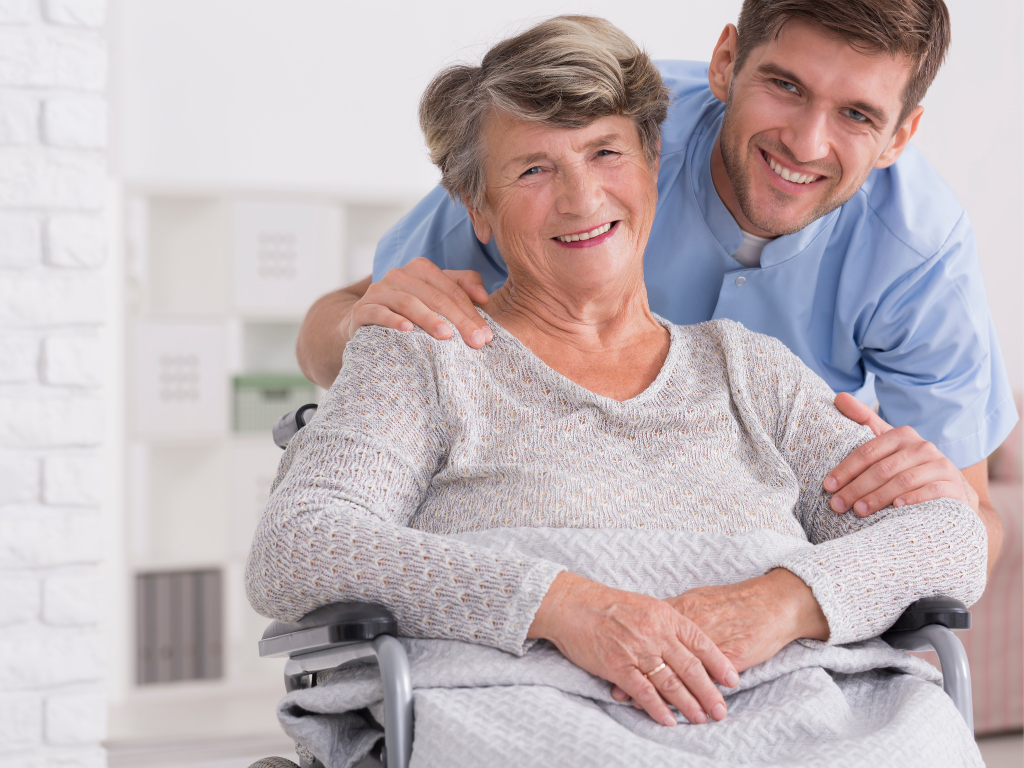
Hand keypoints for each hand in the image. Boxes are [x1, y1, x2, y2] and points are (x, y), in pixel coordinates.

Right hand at [349, 257, 492, 347]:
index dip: (472, 312)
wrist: (367, 323)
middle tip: (475, 341)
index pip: (452, 290)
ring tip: (447, 336)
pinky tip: (409, 331)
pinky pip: (378, 313)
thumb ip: (463, 288)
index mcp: (420, 269)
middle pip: (435, 297)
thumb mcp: (438, 296)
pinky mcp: (362, 309)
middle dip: (458, 320)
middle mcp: (398, 275)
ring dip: (429, 319)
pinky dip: (394, 321)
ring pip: (408, 303)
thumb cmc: (412, 312)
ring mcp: (378, 291)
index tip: (487, 336)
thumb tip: (484, 296)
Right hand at [529, 572, 738, 726]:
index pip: (701, 642)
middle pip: (690, 667)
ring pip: (670, 682)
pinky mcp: (617, 666)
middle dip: (709, 692)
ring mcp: (636, 650)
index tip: (733, 681)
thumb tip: (688, 644)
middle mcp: (655, 633)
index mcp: (665, 615)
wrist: (573, 604)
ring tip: (701, 719)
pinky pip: (643, 691)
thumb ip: (667, 624)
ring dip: (688, 704)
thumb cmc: (608, 604)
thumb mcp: (646, 605)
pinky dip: (657, 708)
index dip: (719, 663)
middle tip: (722, 710)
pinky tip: (668, 720)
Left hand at [610, 570, 827, 705]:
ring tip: (642, 705)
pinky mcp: (729, 655)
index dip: (629, 648)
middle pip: (658, 651)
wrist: (773, 601)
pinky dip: (690, 692)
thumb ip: (676, 611)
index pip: (648, 632)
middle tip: (617, 688)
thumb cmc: (736, 600)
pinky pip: (704, 678)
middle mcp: (692, 625)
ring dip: (659, 689)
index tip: (611, 661)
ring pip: (679, 668)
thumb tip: (652, 615)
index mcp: (683, 610)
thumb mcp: (700, 598)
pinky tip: (680, 705)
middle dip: (636, 672)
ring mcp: (710, 641)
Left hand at [826, 393, 978, 516]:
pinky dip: (911, 500)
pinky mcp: (952, 485)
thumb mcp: (887, 443)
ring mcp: (940, 466)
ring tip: (859, 511)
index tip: (828, 485)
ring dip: (878, 497)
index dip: (846, 468)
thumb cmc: (908, 466)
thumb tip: (839, 396)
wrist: (949, 489)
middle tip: (838, 504)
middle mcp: (922, 447)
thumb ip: (864, 420)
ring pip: (902, 481)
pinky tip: (895, 508)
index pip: (868, 451)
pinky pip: (930, 492)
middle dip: (856, 488)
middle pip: (882, 469)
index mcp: (902, 435)